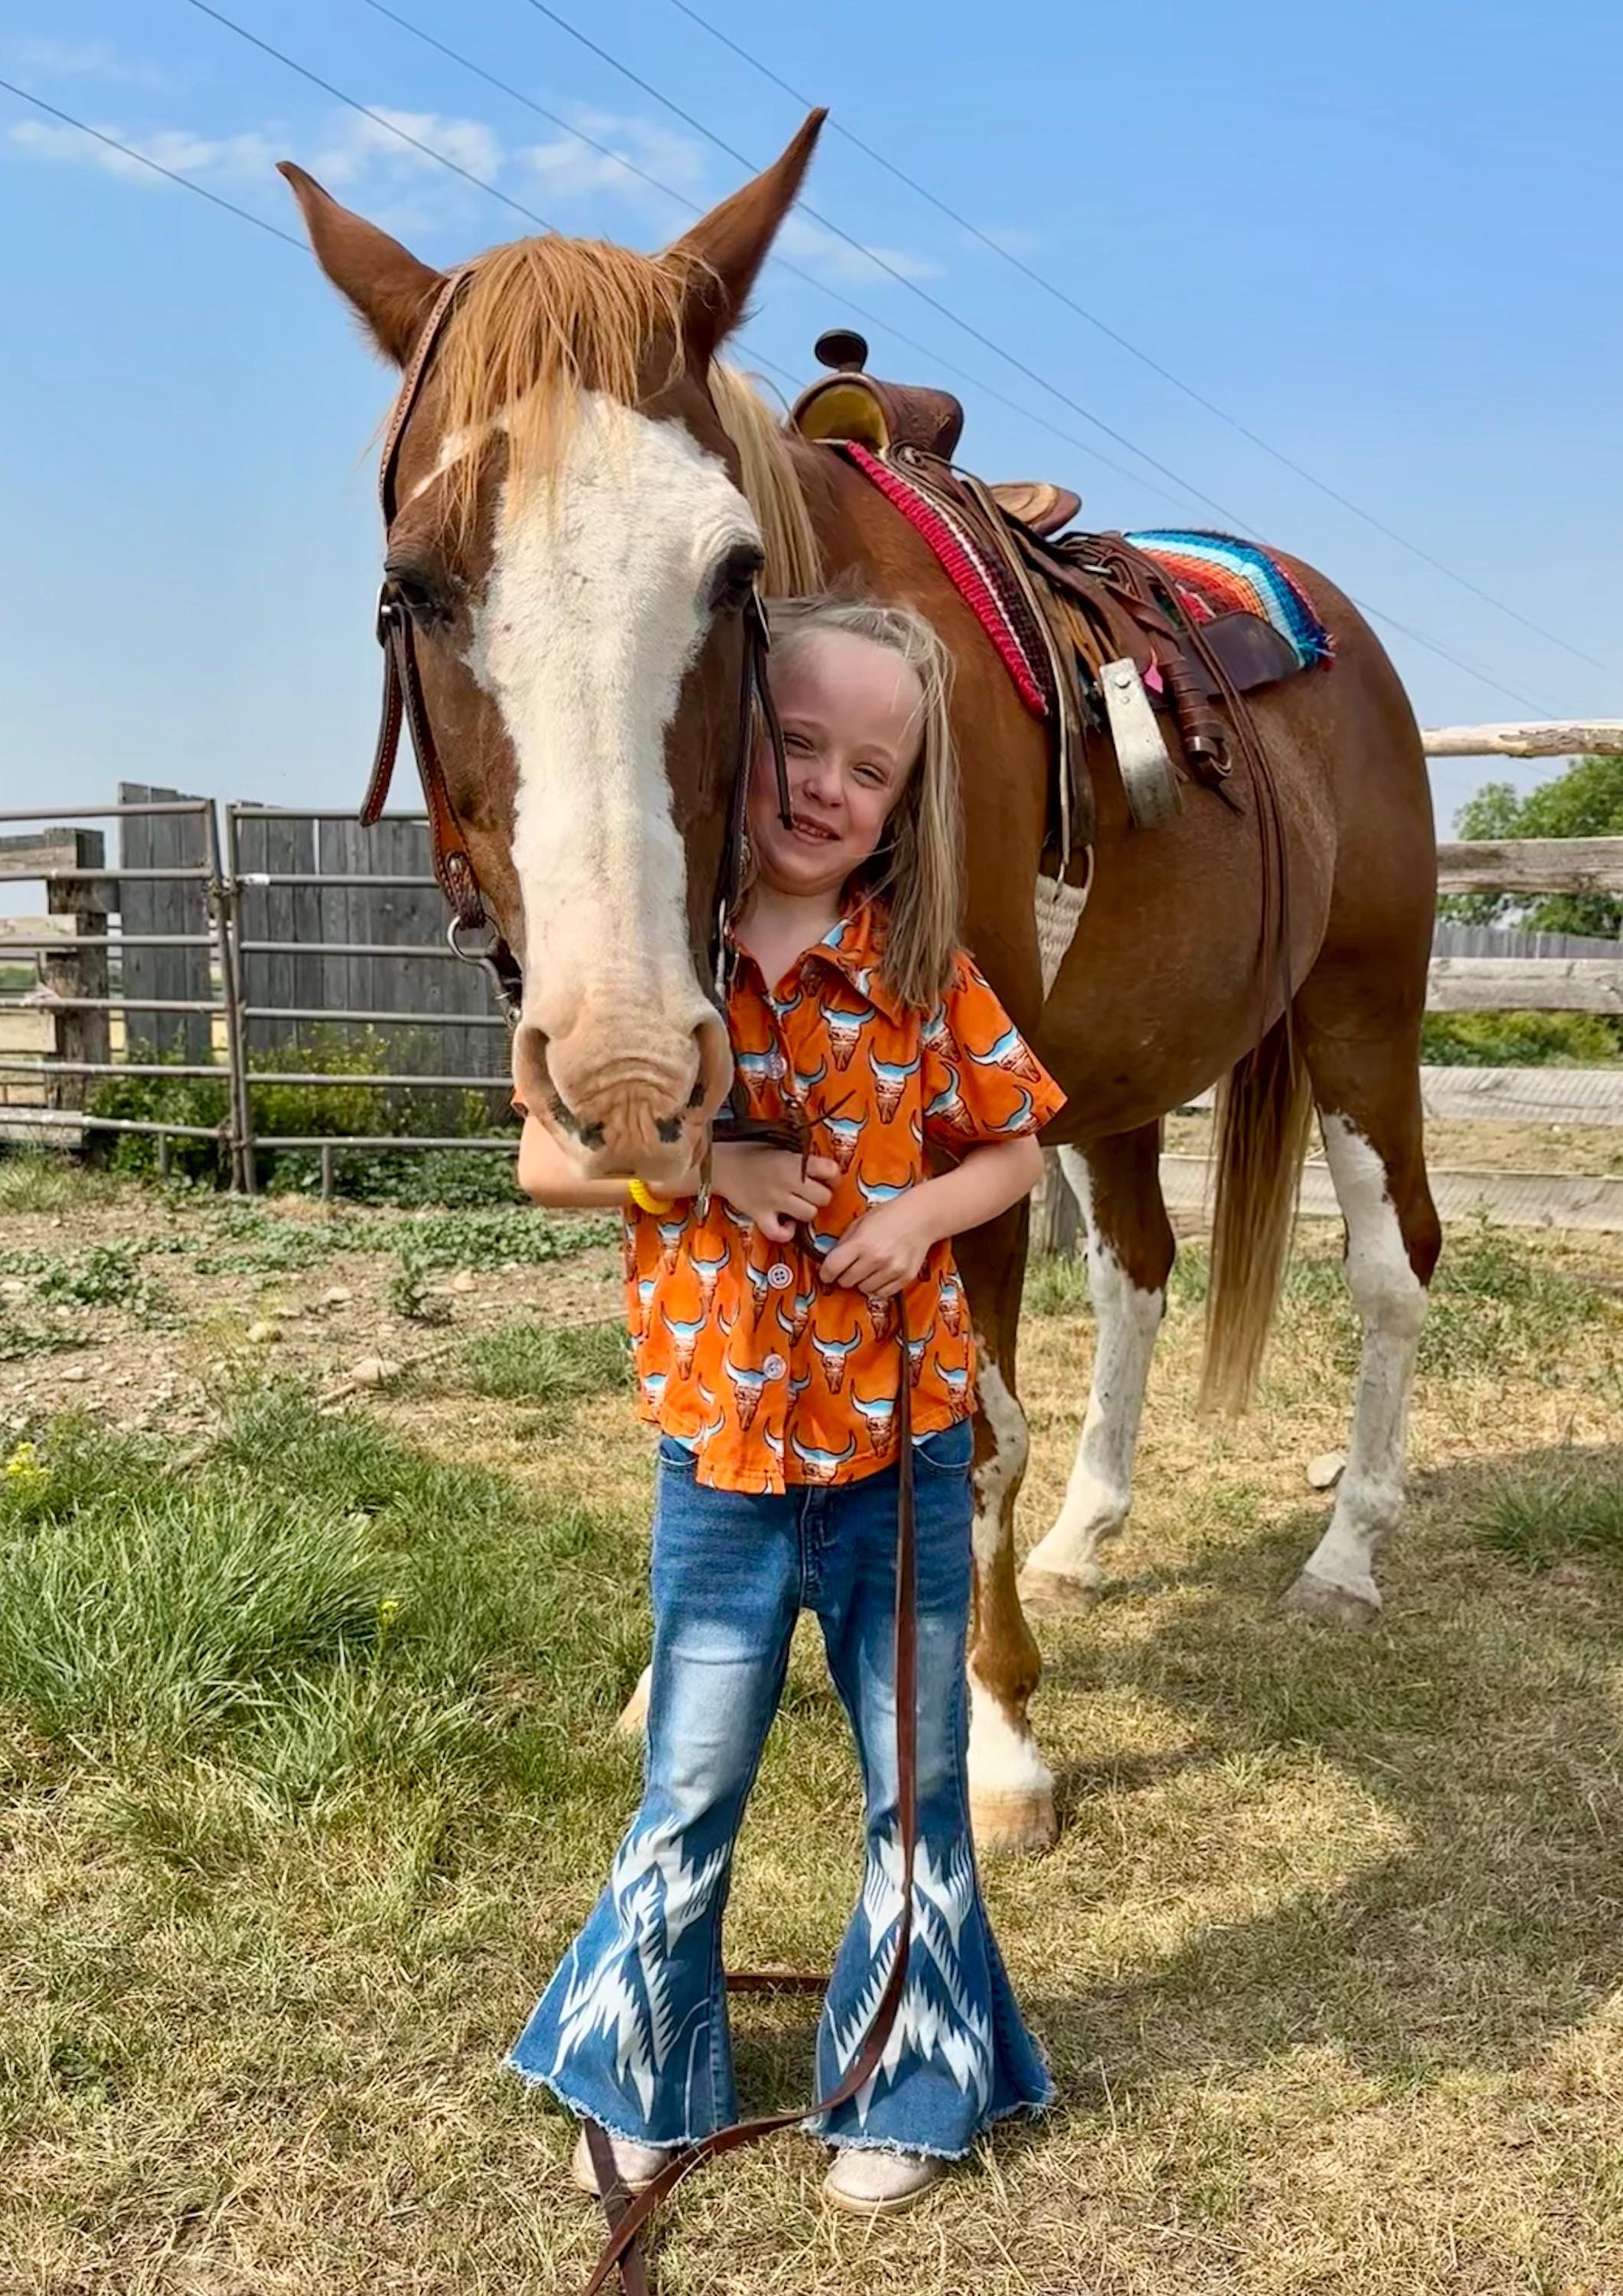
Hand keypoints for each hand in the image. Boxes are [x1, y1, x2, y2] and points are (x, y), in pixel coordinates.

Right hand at [712, 1146, 837, 1241]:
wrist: (722, 1164)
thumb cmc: (752, 1153)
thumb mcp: (781, 1147)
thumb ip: (802, 1159)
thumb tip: (825, 1170)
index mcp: (794, 1161)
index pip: (830, 1170)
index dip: (832, 1176)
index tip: (826, 1178)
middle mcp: (787, 1181)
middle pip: (823, 1197)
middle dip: (820, 1196)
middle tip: (810, 1193)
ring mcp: (774, 1201)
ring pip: (808, 1215)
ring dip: (805, 1212)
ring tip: (796, 1206)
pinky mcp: (760, 1216)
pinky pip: (779, 1233)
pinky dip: (785, 1232)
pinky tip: (785, 1224)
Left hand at [818, 1191, 938, 1297]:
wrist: (921, 1217)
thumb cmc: (888, 1216)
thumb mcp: (860, 1222)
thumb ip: (844, 1242)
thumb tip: (830, 1262)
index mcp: (861, 1242)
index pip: (832, 1267)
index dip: (825, 1273)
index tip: (826, 1273)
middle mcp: (876, 1258)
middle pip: (846, 1282)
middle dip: (844, 1276)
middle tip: (850, 1267)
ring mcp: (892, 1270)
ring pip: (864, 1290)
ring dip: (862, 1282)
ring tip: (869, 1268)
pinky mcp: (905, 1278)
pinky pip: (882, 1293)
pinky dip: (878, 1287)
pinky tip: (880, 1274)